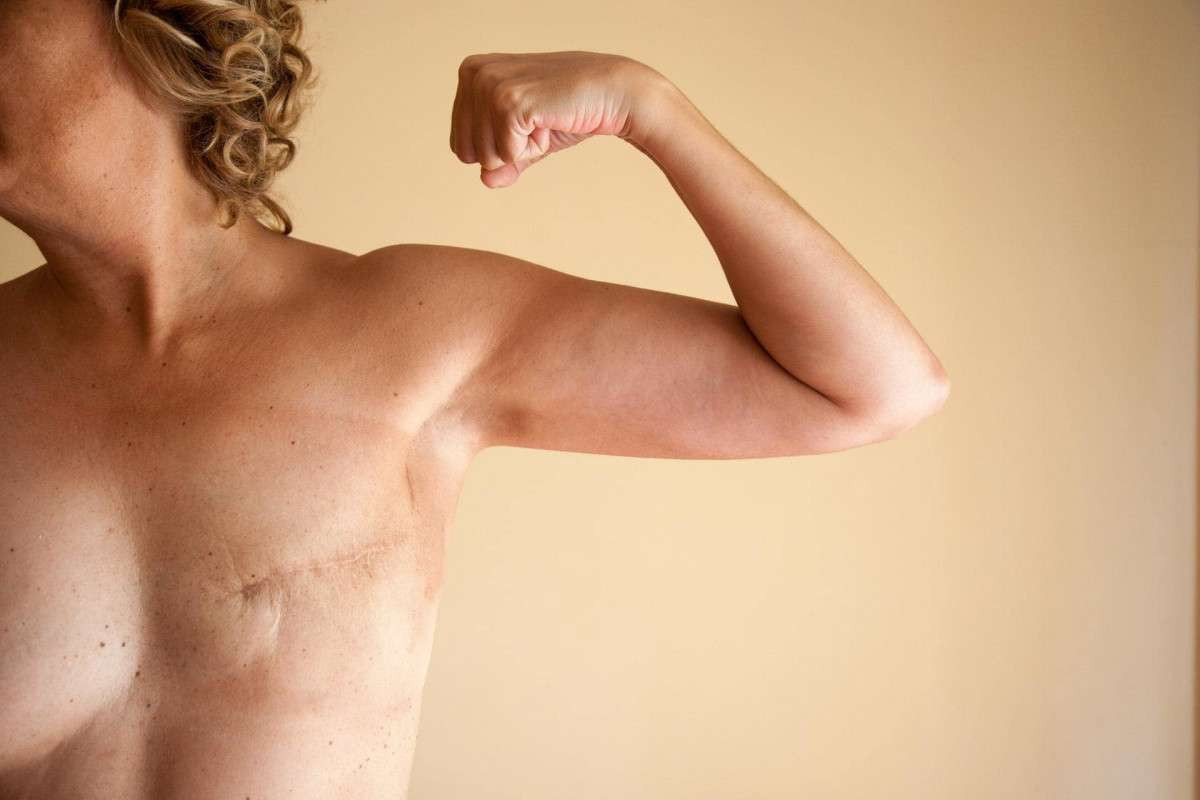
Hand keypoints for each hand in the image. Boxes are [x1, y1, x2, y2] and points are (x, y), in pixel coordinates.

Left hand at [448, 50, 668, 187]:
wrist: (611, 93)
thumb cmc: (569, 110)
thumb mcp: (529, 138)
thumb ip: (504, 159)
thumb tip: (485, 181)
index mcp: (471, 72)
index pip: (460, 144)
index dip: (498, 148)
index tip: (528, 121)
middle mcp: (474, 73)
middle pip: (468, 153)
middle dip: (507, 151)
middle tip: (538, 122)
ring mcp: (489, 85)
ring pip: (486, 157)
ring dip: (523, 149)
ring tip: (545, 118)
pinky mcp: (508, 101)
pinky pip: (507, 154)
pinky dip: (533, 148)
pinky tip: (550, 120)